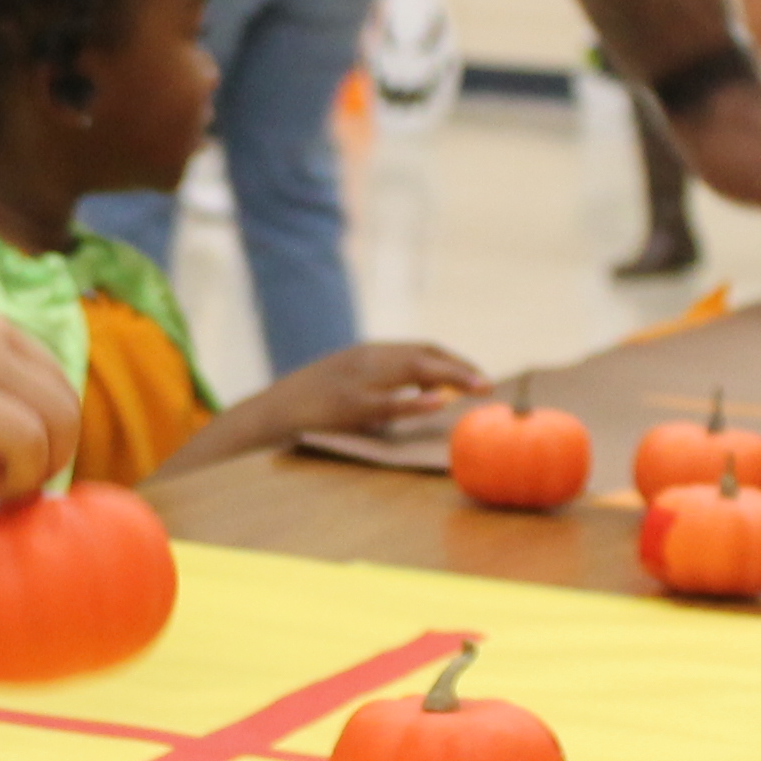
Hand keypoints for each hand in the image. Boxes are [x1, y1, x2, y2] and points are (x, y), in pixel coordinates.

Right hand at [254, 339, 487, 441]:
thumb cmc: (311, 406)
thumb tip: (427, 397)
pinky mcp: (349, 405)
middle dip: (461, 368)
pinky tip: (440, 402)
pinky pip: (390, 402)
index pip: (422, 348)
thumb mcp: (350, 385)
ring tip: (480, 387)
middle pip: (424, 355)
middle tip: (489, 385)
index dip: (455, 361)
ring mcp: (358, 380)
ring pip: (414, 370)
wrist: (270, 411)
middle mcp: (367, 358)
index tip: (477, 376)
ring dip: (453, 376)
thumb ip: (383, 386)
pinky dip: (417, 401)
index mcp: (369, 353)